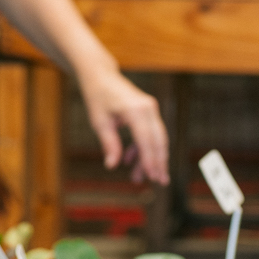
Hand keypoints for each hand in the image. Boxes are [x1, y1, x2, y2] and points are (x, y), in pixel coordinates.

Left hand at [80, 67, 168, 184]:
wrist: (101, 76)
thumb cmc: (98, 98)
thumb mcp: (100, 123)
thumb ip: (109, 144)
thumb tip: (112, 166)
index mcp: (135, 111)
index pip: (146, 140)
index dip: (150, 160)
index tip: (152, 177)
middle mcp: (148, 109)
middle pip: (159, 141)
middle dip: (159, 162)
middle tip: (160, 182)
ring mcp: (151, 109)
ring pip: (157, 139)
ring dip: (150, 158)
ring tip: (138, 177)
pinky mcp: (149, 111)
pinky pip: (151, 133)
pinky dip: (143, 147)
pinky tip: (129, 159)